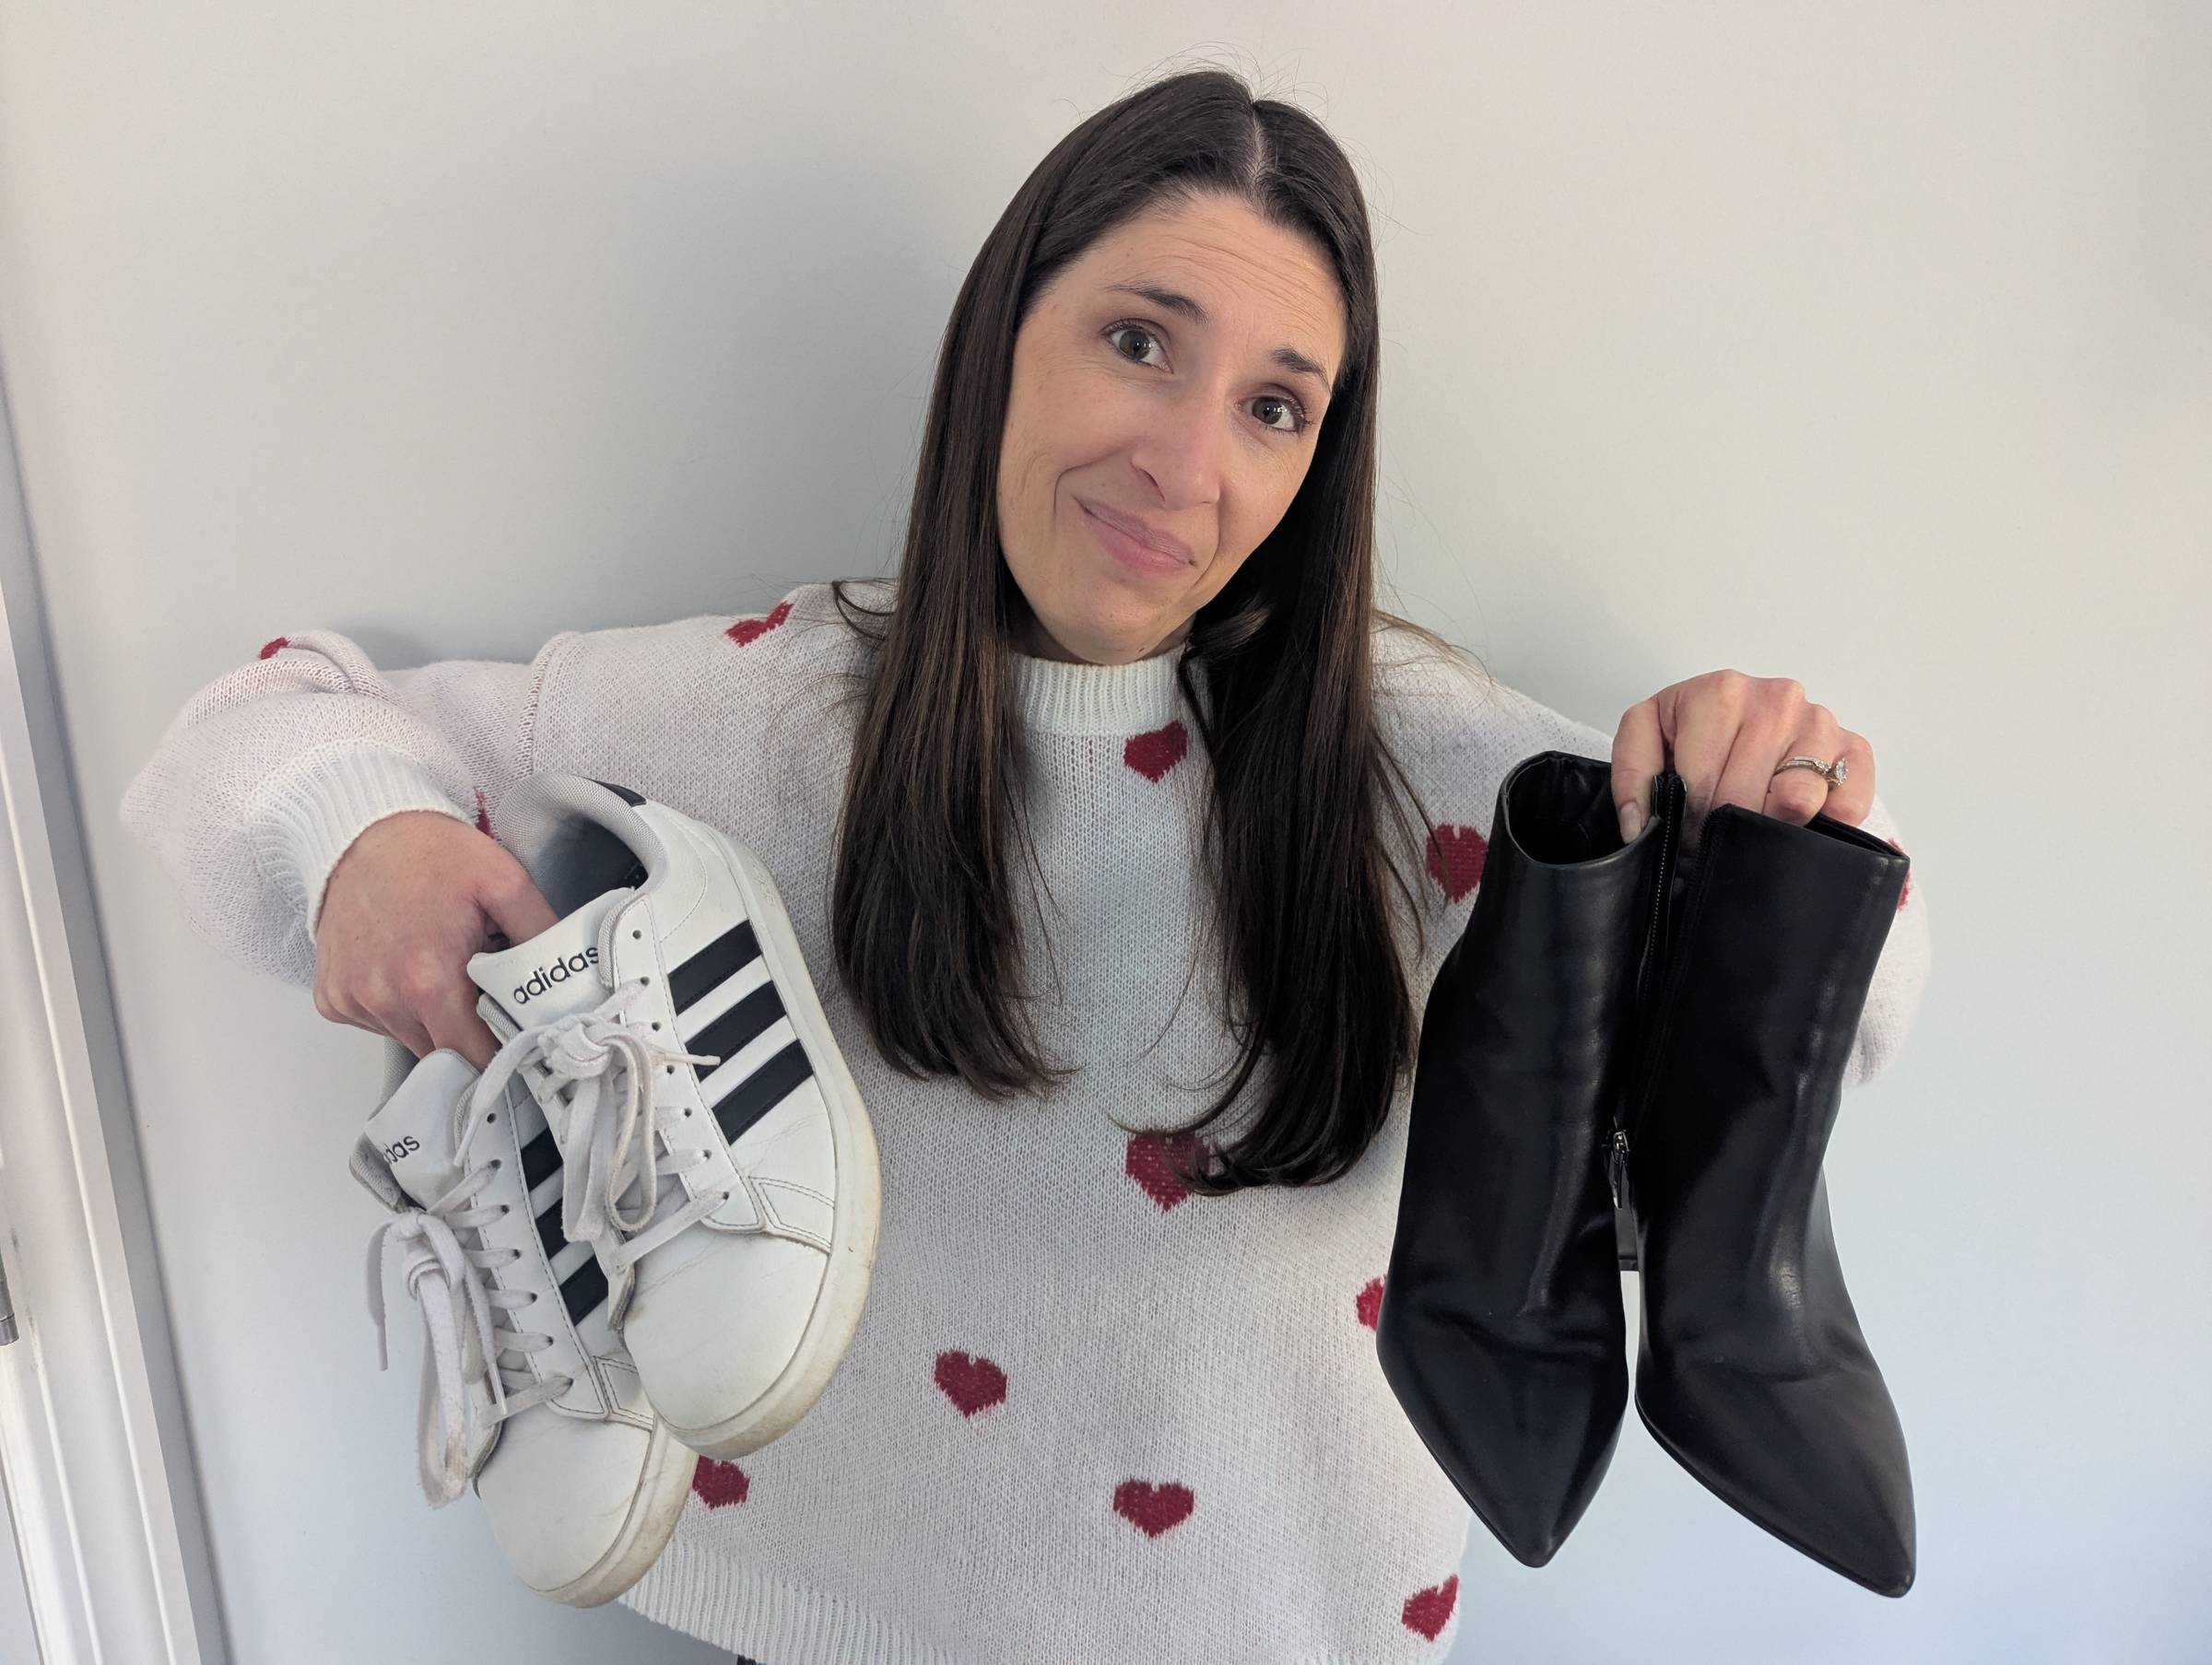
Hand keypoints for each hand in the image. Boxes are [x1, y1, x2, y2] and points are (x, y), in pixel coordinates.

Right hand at [312, 809, 558, 1068]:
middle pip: (443, 1055)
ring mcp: (353, 1002)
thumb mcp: (505, 883)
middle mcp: (384, 999)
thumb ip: (541, 937)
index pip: (473, 1059)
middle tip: (483, 992)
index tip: (518, 1044)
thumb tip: (569, 983)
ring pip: (412, 1040)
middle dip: (470, 1034)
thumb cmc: (431, 854)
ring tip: (440, 967)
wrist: (361, 831)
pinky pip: (378, 1024)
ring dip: (433, 1019)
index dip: (502, 1057)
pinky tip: (404, 965)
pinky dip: (398, 1007)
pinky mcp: (332, 999)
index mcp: (429, 980)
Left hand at [1611, 669, 1873, 850]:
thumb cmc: (1695, 728)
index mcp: (1721, 692)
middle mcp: (1777, 699)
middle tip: (1710, 844)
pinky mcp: (1855, 750)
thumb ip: (1632, 775)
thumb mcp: (1647, 735)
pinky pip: (1846, 807)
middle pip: (1743, 798)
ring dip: (1767, 828)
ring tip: (1749, 827)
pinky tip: (1794, 819)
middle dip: (1720, 833)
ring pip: (1795, 802)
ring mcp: (1821, 722)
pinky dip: (1822, 824)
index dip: (1686, 826)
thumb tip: (1640, 824)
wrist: (1743, 715)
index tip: (1682, 842)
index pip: (1701, 783)